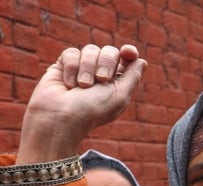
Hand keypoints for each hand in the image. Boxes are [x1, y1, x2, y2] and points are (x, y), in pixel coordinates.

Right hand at [18, 43, 146, 162]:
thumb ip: (132, 76)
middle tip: (101, 79)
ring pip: (90, 50)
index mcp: (117, 82)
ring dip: (87, 68)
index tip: (128, 52)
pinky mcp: (63, 66)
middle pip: (110, 51)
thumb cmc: (92, 110)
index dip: (129, 52)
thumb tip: (142, 61)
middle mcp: (100, 74)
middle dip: (106, 63)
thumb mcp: (119, 95)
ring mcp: (81, 69)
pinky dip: (71, 67)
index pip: (127, 59)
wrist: (61, 117)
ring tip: (81, 87)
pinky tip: (68, 84)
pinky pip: (71, 52)